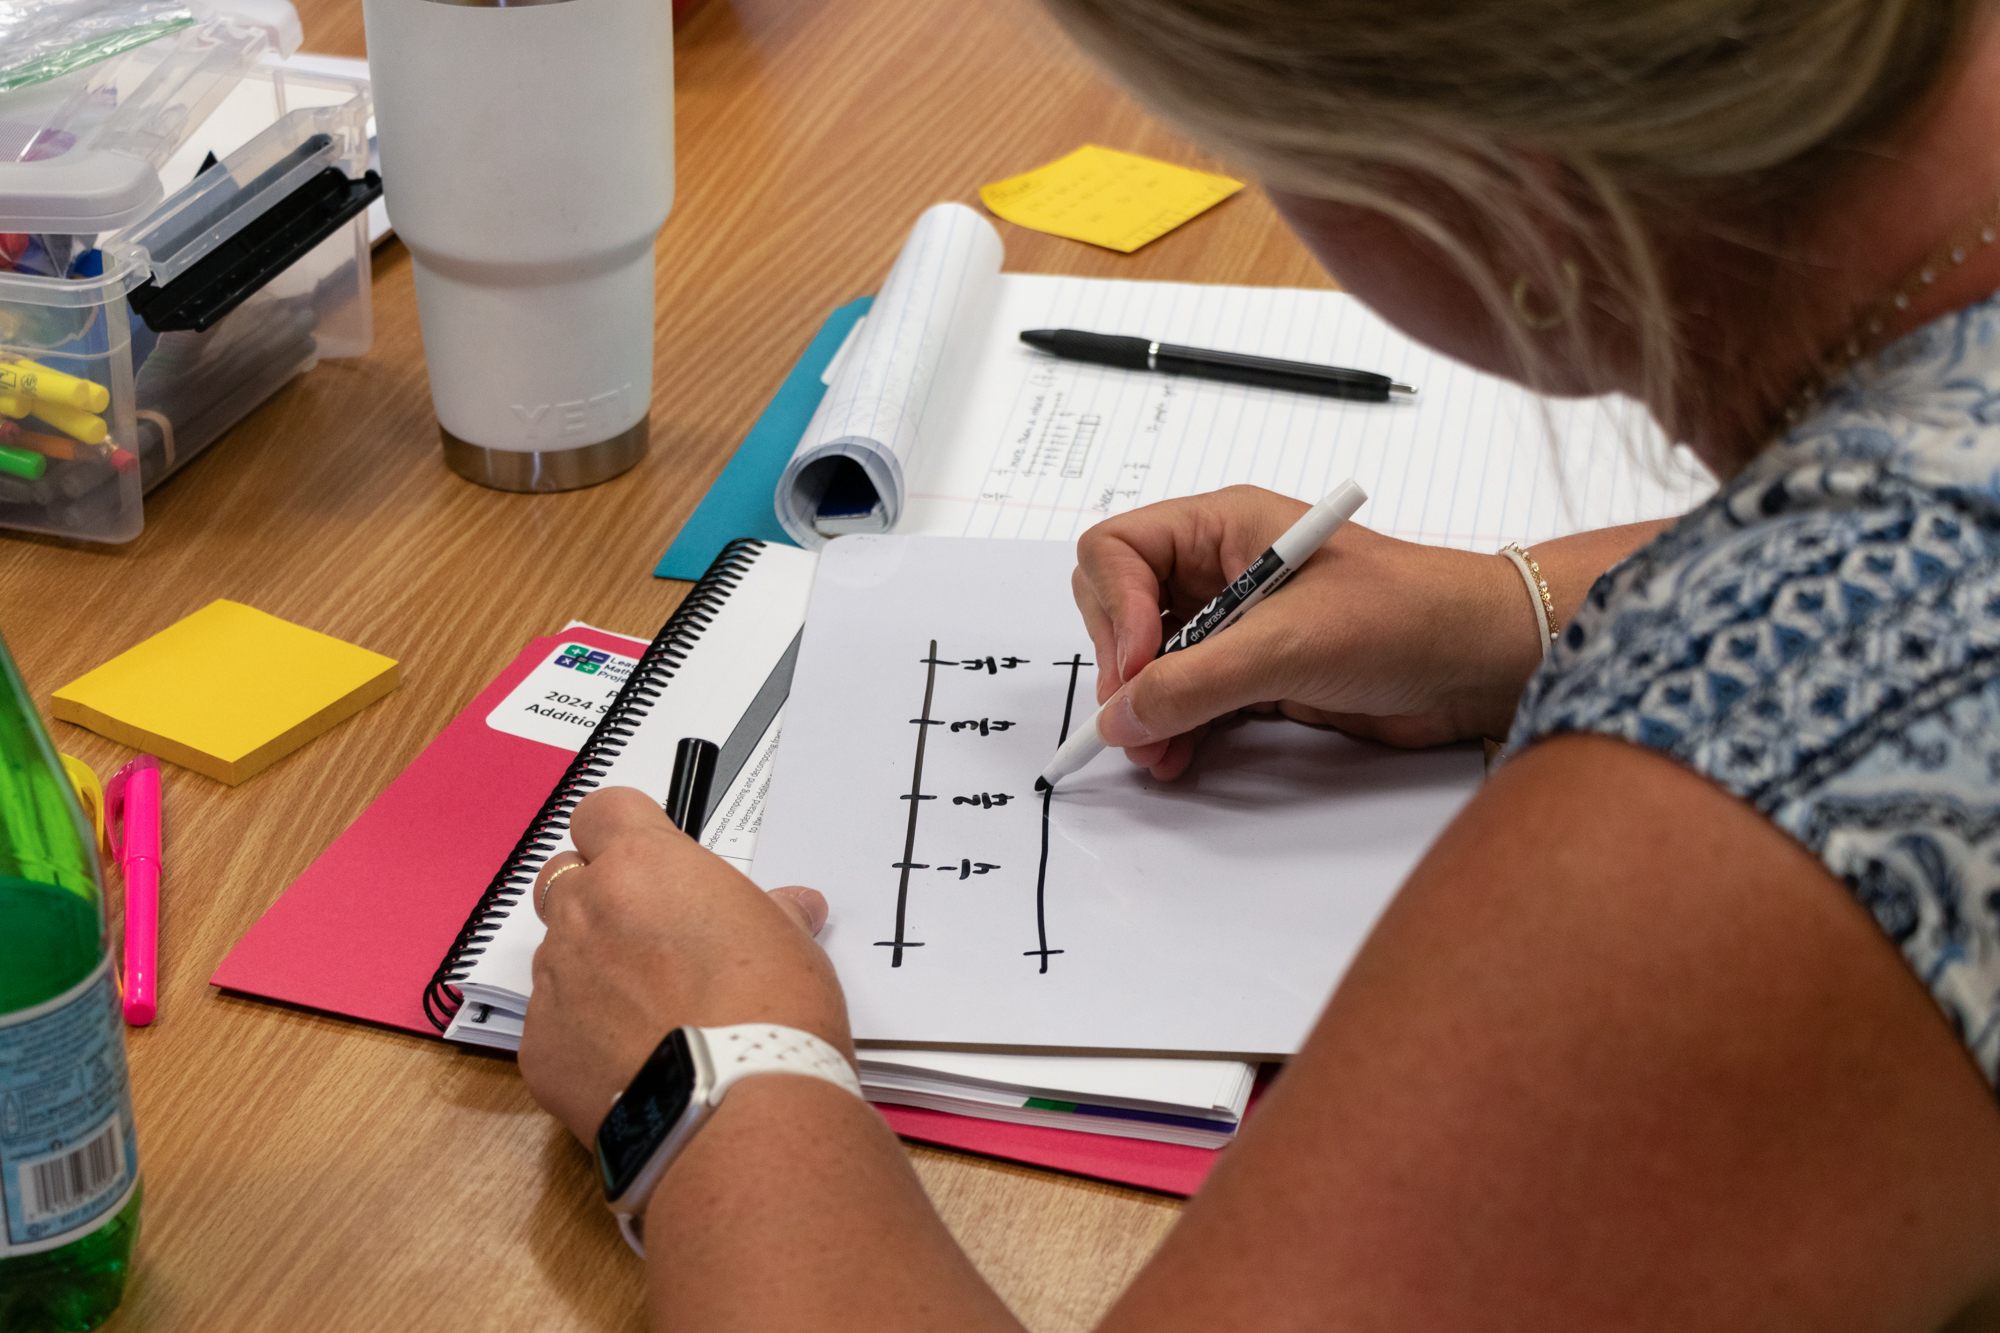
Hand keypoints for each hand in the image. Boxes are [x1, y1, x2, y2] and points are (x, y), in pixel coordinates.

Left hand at [517, 786, 849, 1144]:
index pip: (602, 812)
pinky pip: (553, 1025)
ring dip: (594, 970)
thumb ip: (770, 913)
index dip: (624, 832)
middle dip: (599, 897)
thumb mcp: (790, 942)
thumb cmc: (770, 1015)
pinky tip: (634, 1062)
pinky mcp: (540, 1049)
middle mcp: (585, 913)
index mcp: (643, 866)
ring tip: (652, 1012)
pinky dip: (584, 1036)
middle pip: (565, 878)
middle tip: (651, 936)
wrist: (736, 1112)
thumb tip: (789, 909)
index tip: (651, 857)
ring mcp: (555, 981)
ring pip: (558, 955)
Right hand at [1073, 485, 1543, 778]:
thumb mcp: (1289, 644)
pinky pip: (1187, 698)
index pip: (1118, 551)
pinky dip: (1173, 728)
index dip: (1114, 610)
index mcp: (1223, 527)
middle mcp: (1221, 568)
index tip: (1137, 666)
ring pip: (1151, 661)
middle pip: (1121, 607)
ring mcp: (1236, 623)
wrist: (1482, 662)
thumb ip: (1195, 683)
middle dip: (1121, 665)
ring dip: (1144, 708)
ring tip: (1154, 754)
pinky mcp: (1256, 672)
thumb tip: (1121, 717)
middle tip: (1135, 717)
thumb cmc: (1409, 615)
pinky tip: (1177, 756)